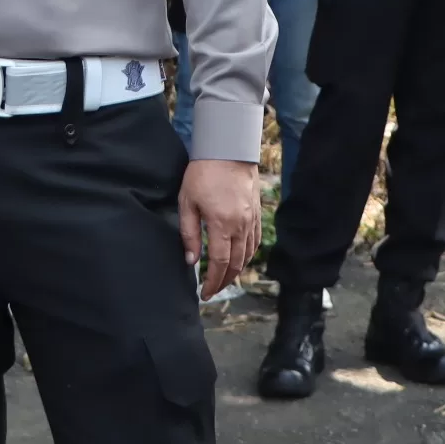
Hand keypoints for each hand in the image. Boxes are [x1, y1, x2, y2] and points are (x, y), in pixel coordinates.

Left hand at [178, 158, 261, 296]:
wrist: (229, 150)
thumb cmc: (203, 173)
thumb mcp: (187, 202)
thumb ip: (188, 233)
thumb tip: (191, 261)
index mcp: (222, 225)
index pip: (219, 264)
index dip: (212, 282)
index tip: (205, 293)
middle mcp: (240, 226)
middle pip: (235, 264)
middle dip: (224, 282)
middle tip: (213, 291)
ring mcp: (251, 220)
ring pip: (247, 256)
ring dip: (236, 272)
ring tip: (223, 279)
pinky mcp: (257, 213)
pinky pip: (255, 242)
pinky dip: (247, 256)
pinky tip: (239, 260)